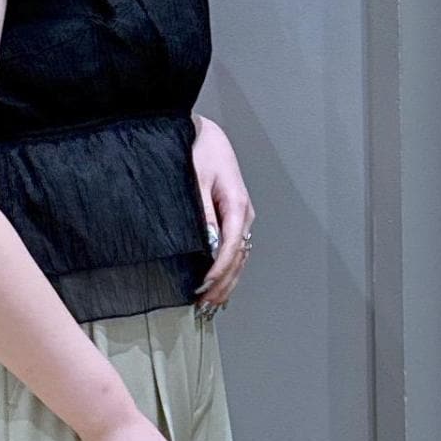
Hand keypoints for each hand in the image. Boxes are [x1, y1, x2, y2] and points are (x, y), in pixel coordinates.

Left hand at [190, 114, 255, 309]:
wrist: (206, 135)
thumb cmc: (199, 152)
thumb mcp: (196, 180)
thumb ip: (202, 213)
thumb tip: (207, 244)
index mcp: (237, 204)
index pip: (231, 247)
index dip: (218, 271)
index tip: (204, 287)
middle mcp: (244, 214)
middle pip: (239, 258)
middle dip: (223, 284)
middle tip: (205, 306)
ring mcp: (242, 217)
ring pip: (240, 258)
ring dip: (227, 282)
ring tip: (212, 303)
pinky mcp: (235, 218)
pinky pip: (236, 250)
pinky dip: (229, 270)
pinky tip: (219, 285)